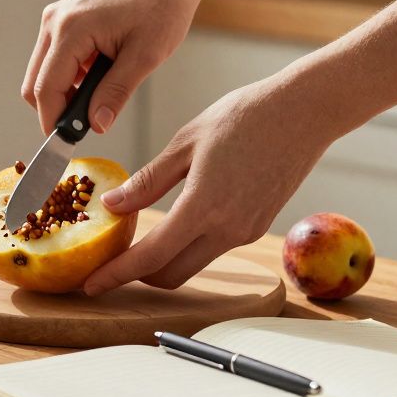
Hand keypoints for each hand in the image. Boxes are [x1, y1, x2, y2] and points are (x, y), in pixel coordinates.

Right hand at [22, 0, 209, 135]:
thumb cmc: (162, 6)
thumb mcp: (146, 56)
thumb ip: (116, 92)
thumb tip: (96, 126)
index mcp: (71, 29)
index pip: (46, 89)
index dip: (53, 123)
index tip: (66, 146)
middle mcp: (54, 21)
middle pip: (35, 84)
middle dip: (56, 110)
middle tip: (88, 126)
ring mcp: (56, 17)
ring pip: (42, 73)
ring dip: (65, 93)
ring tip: (102, 95)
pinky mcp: (63, 18)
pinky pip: (54, 58)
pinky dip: (69, 76)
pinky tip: (100, 75)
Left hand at [83, 77, 337, 295]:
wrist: (305, 112)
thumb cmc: (245, 116)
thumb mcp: (186, 142)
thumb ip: (148, 181)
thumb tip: (112, 207)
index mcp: (203, 207)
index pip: (150, 258)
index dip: (116, 275)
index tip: (91, 284)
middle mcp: (227, 230)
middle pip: (170, 275)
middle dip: (137, 276)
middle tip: (110, 262)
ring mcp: (245, 231)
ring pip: (192, 263)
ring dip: (163, 260)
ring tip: (137, 239)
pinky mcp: (256, 226)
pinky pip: (212, 246)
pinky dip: (188, 244)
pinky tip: (176, 221)